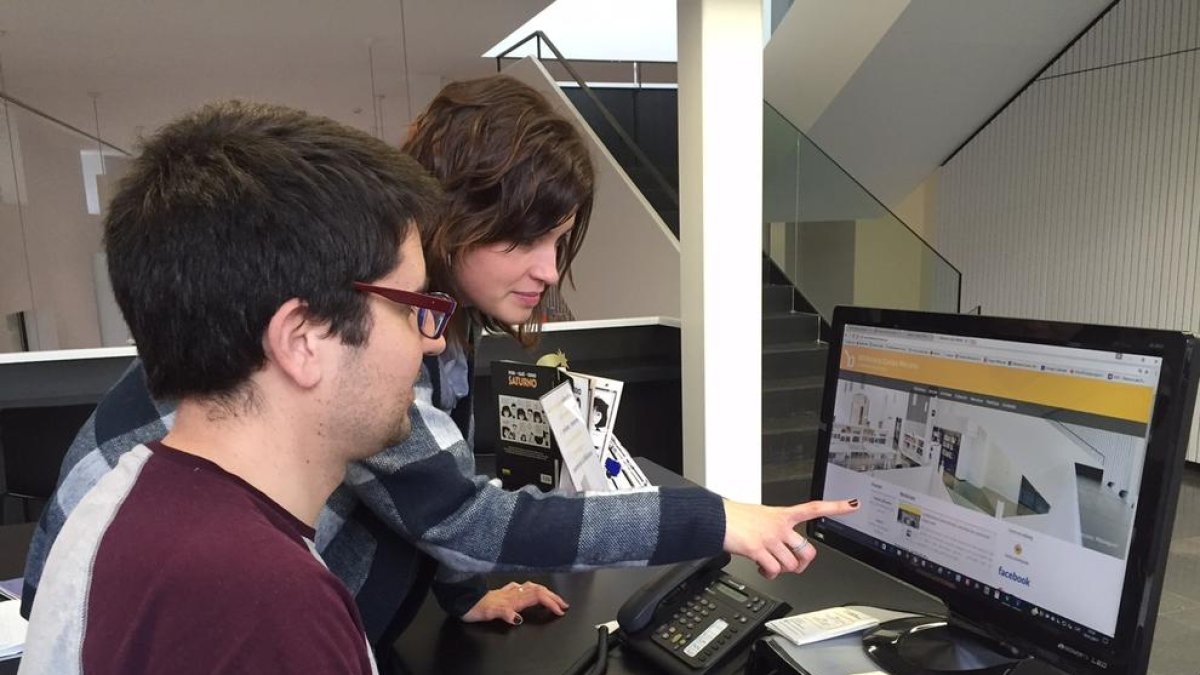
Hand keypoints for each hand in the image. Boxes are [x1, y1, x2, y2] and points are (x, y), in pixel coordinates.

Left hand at [460, 581, 569, 625]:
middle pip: (539, 590)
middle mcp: (514, 592)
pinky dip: (531, 589)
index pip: (538, 597)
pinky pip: (521, 587)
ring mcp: (509, 591)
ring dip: (545, 592)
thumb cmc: (477, 608)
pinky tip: (529, 589)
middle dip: (553, 597)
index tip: (560, 610)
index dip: (551, 602)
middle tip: (564, 604)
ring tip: (553, 597)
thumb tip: (518, 618)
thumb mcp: (490, 612)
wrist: (464, 600)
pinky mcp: (503, 592)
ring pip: (532, 587)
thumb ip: (505, 613)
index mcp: (514, 598)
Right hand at [722, 498, 858, 579]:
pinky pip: (774, 570)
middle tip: (794, 564)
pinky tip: (762, 569)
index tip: (853, 504)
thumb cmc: (734, 517)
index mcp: (782, 514)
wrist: (716, 519)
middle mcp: (780, 526)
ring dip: (781, 570)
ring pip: (790, 565)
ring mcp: (770, 538)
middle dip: (803, 563)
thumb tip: (777, 546)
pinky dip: (769, 574)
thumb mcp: (760, 516)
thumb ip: (774, 528)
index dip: (835, 507)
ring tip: (769, 565)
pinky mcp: (759, 549)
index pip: (813, 508)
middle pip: (807, 551)